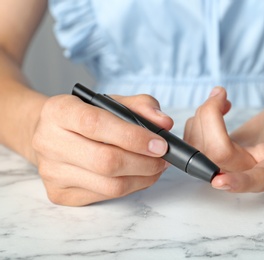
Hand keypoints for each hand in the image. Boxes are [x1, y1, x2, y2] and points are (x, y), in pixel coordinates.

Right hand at [32, 94, 172, 205]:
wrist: (51, 135)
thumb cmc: (87, 117)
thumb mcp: (112, 102)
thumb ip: (141, 106)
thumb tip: (165, 123)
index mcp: (59, 110)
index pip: (96, 125)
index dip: (133, 137)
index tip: (160, 144)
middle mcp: (49, 141)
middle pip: (105, 161)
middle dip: (144, 163)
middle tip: (163, 159)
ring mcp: (52, 172)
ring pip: (109, 185)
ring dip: (143, 178)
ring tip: (156, 168)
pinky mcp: (60, 194)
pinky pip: (105, 196)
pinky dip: (131, 187)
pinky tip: (139, 176)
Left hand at [184, 87, 263, 191]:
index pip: (258, 179)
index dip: (239, 182)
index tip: (219, 182)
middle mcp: (251, 167)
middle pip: (219, 156)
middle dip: (210, 119)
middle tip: (220, 93)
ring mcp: (232, 162)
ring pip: (201, 150)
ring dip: (201, 117)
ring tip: (219, 97)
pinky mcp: (217, 153)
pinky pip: (195, 144)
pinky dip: (196, 121)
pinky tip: (214, 107)